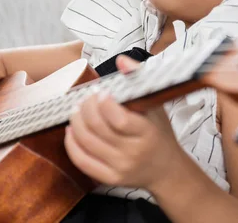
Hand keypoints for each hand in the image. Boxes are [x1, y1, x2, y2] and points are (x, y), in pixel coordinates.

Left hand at [64, 55, 182, 190]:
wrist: (166, 169)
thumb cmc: (158, 133)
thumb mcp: (155, 105)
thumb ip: (138, 80)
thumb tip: (121, 59)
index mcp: (147, 132)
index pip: (118, 118)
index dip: (103, 102)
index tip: (101, 92)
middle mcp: (133, 152)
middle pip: (97, 127)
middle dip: (85, 107)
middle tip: (86, 98)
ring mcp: (120, 167)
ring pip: (86, 141)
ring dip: (76, 121)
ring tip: (77, 110)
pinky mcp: (109, 178)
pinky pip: (82, 161)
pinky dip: (71, 143)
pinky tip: (71, 130)